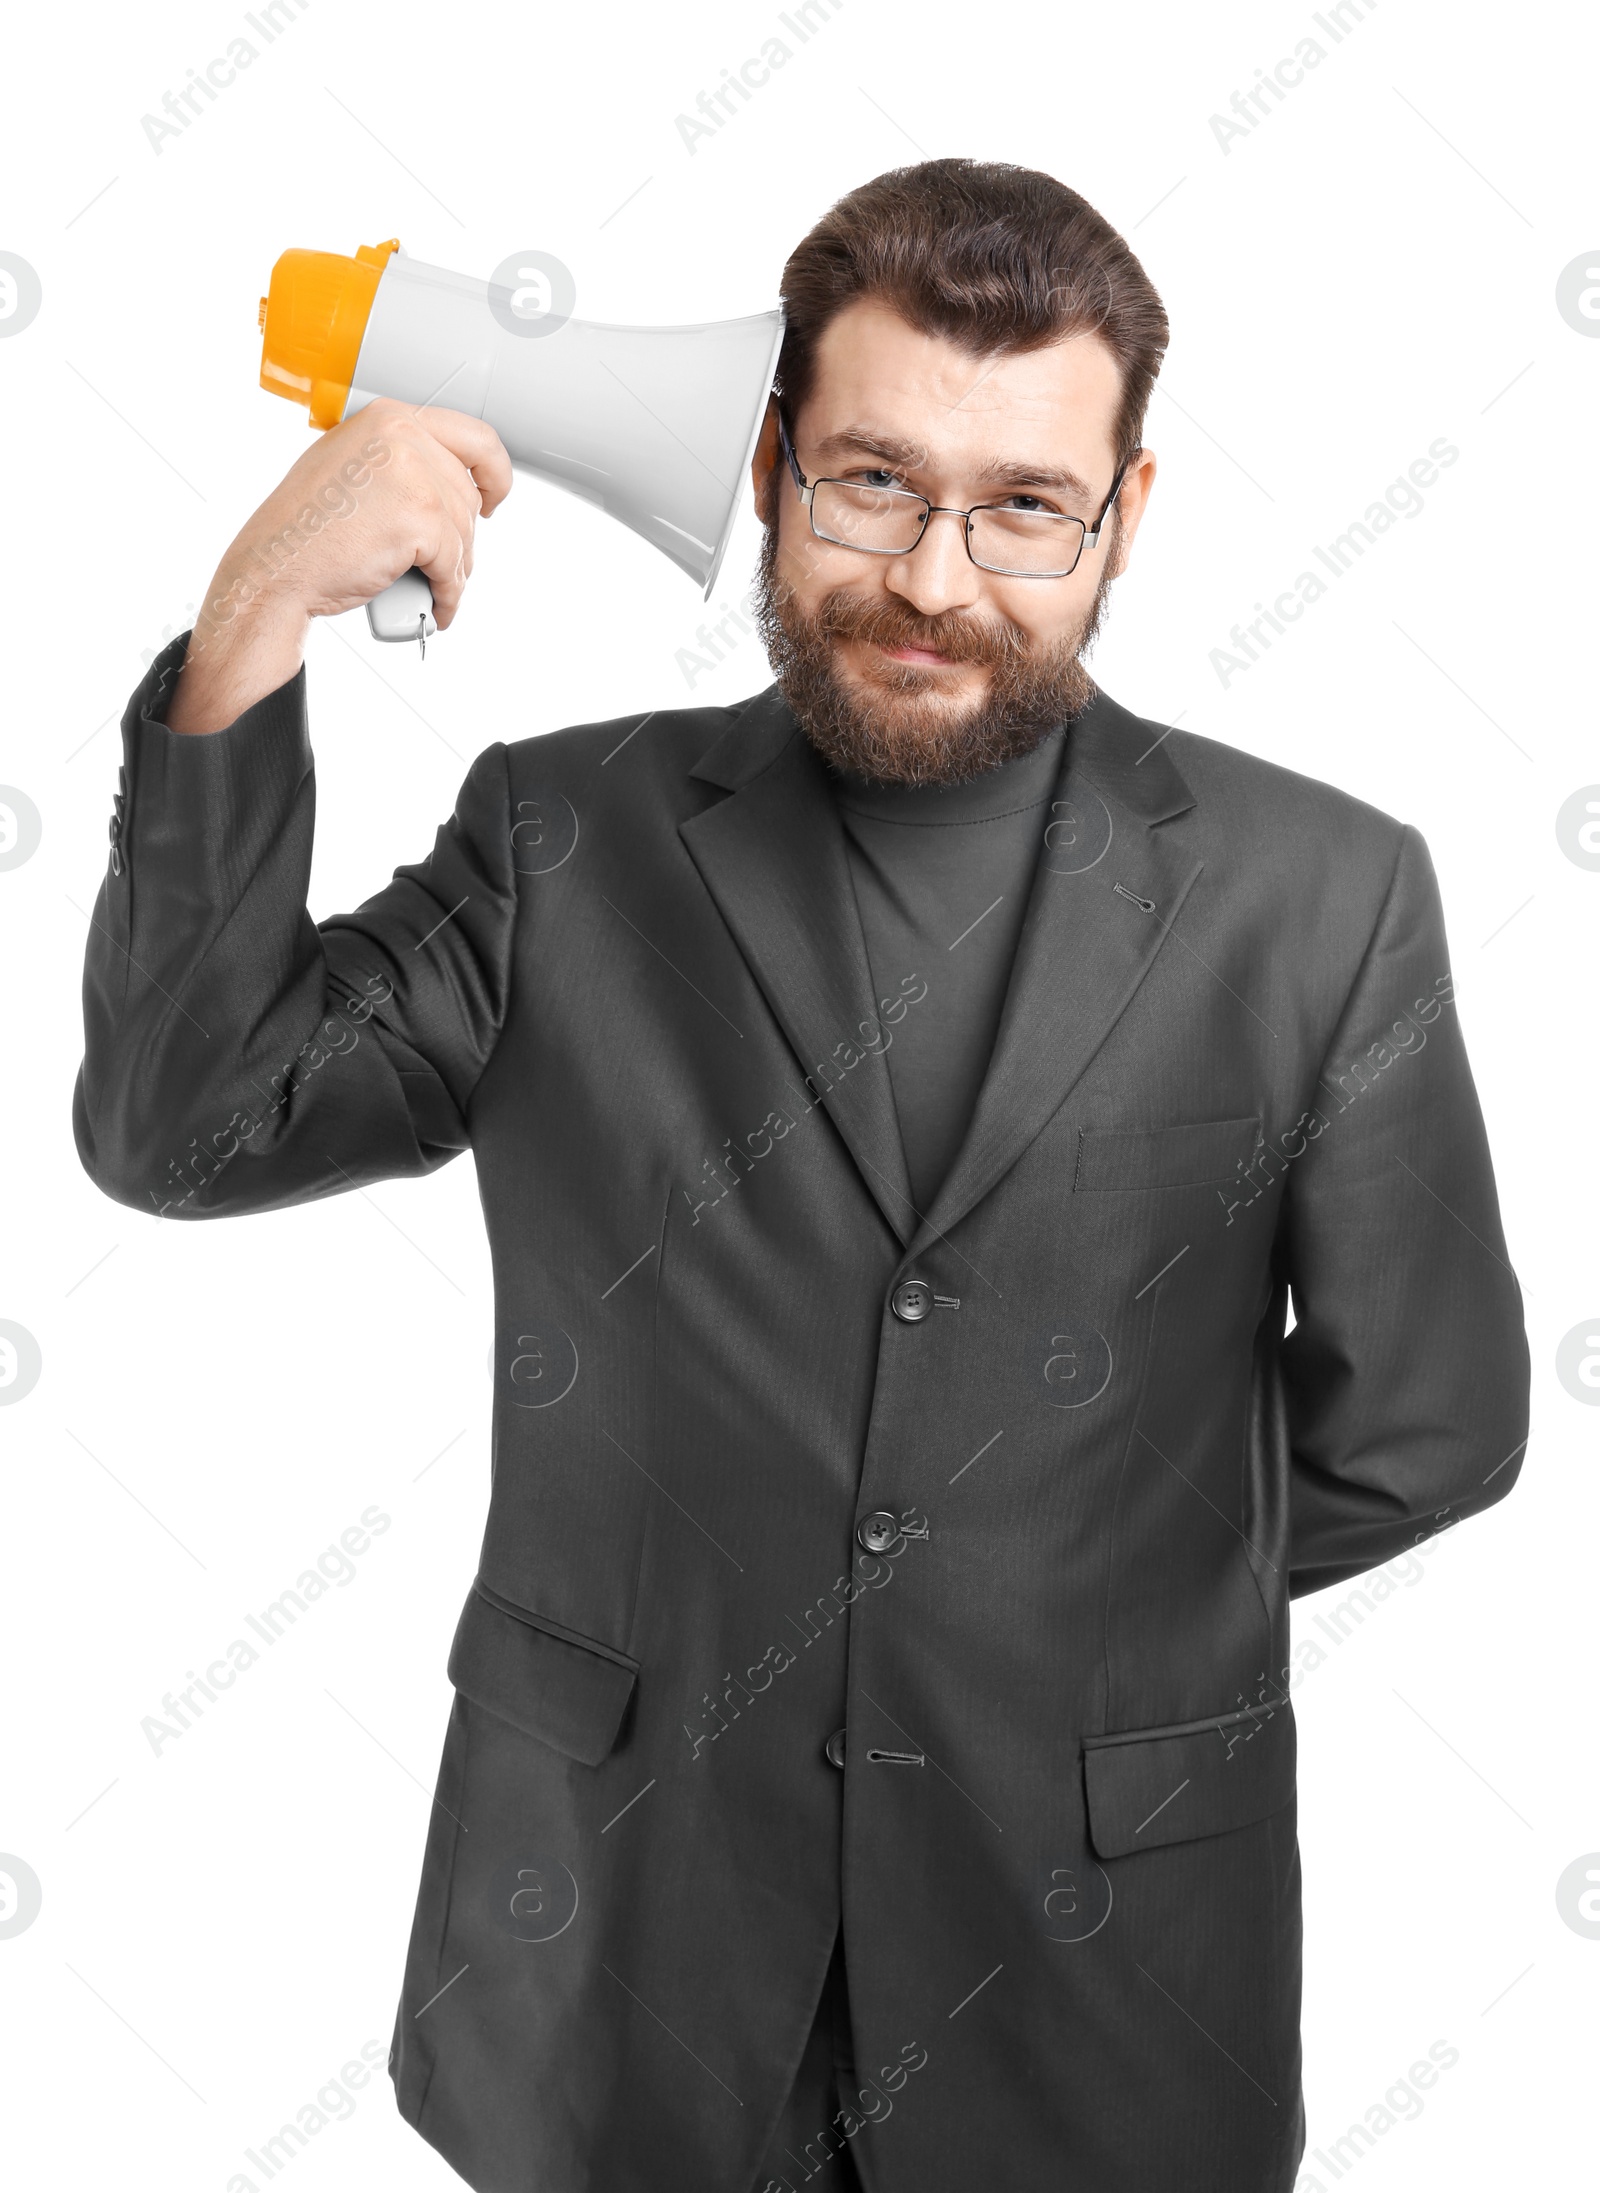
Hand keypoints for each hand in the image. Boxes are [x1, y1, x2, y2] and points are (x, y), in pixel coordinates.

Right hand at [166, 401, 512, 734]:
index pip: (474, 437)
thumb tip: (444, 477)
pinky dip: (448, 593)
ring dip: (454, 568)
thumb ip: (396, 459)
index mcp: (390, 417)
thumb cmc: (306, 526)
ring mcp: (413, 476)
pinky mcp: (419, 520)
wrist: (276, 566)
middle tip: (443, 560)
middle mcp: (403, 436)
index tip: (492, 498)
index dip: (494, 473)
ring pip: (464, 531)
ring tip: (431, 585)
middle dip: (461, 534)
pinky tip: (437, 605)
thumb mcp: (350, 463)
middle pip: (468, 492)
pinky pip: (454, 566)